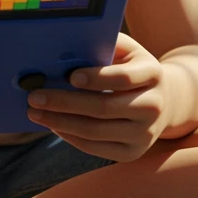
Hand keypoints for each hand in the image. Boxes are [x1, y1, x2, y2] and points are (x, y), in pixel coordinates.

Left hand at [26, 32, 168, 162]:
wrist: (163, 102)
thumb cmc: (131, 69)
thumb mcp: (125, 51)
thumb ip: (102, 45)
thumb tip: (63, 48)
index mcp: (153, 74)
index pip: (123, 78)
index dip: (96, 78)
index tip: (69, 76)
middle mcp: (154, 106)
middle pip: (104, 107)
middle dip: (65, 102)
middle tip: (35, 96)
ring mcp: (144, 134)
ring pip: (95, 131)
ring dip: (60, 122)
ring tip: (35, 112)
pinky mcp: (132, 153)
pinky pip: (94, 147)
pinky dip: (69, 136)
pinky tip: (52, 124)